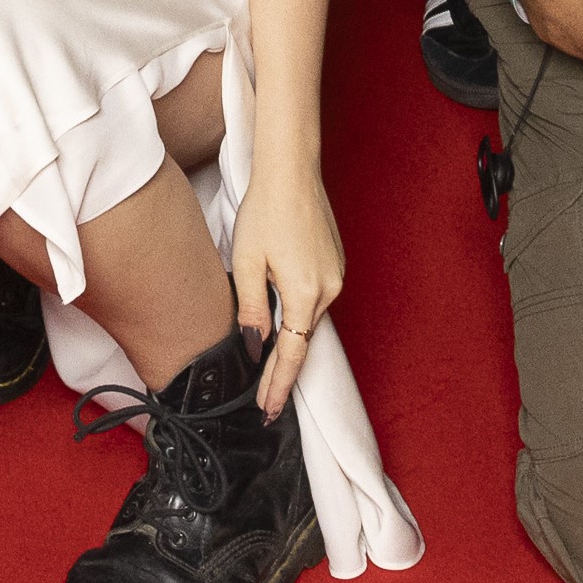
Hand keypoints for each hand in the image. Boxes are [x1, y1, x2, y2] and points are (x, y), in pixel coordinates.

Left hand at [227, 168, 344, 417]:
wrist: (292, 171)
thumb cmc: (265, 209)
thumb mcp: (247, 262)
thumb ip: (252, 309)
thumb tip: (255, 348)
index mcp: (304, 292)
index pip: (291, 354)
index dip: (277, 386)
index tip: (267, 412)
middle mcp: (328, 289)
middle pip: (302, 341)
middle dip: (282, 372)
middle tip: (264, 403)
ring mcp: (335, 276)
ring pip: (307, 321)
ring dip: (289, 342)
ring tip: (268, 371)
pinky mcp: (335, 265)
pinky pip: (314, 302)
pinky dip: (298, 317)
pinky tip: (282, 323)